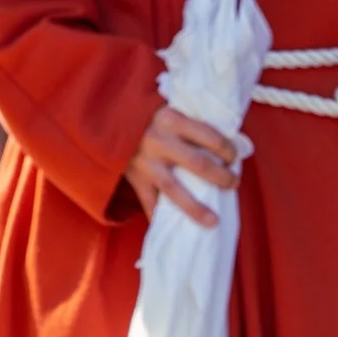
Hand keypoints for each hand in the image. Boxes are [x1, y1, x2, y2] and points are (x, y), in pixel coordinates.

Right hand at [124, 106, 238, 226]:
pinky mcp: (134, 176)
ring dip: (196, 208)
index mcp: (172, 120)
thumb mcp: (165, 108)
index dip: (228, 149)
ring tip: (213, 221)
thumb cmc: (142, 112)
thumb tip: (223, 139)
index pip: (210, 136)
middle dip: (221, 177)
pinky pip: (148, 201)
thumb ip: (188, 122)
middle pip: (199, 164)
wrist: (103, 116)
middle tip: (233, 184)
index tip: (234, 157)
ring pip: (175, 190)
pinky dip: (158, 216)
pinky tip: (170, 228)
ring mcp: (146, 162)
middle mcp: (160, 142)